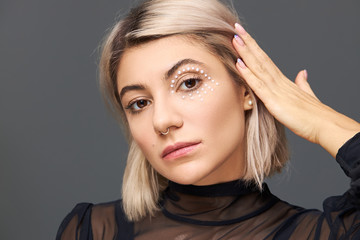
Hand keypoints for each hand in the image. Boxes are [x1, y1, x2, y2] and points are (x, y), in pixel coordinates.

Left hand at [232, 23, 359, 156]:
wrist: (323, 125)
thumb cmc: (313, 115)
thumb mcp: (306, 95)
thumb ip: (302, 84)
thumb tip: (302, 74)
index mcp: (283, 82)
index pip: (266, 61)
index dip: (255, 48)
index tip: (244, 37)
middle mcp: (279, 82)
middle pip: (261, 59)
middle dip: (248, 44)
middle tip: (237, 29)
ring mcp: (276, 90)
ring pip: (258, 67)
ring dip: (246, 53)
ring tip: (236, 39)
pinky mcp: (273, 102)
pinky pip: (258, 85)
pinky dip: (248, 74)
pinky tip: (239, 64)